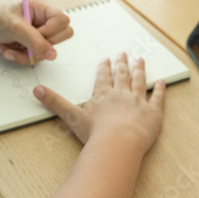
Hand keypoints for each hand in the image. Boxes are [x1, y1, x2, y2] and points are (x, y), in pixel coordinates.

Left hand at [0, 0, 72, 64]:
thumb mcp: (14, 27)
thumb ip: (34, 40)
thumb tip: (52, 54)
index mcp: (42, 9)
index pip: (63, 21)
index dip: (51, 30)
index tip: (36, 33)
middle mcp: (43, 22)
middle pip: (61, 37)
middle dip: (40, 44)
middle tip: (24, 40)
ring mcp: (37, 36)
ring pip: (47, 52)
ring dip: (25, 53)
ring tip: (9, 45)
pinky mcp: (30, 48)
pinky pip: (35, 60)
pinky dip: (19, 58)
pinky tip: (7, 49)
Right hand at [34, 54, 165, 153]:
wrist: (118, 143)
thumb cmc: (95, 133)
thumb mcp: (71, 117)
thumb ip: (55, 102)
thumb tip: (36, 89)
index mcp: (103, 95)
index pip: (103, 78)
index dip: (104, 68)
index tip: (106, 59)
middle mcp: (121, 94)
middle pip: (122, 76)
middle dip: (122, 64)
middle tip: (124, 53)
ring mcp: (138, 102)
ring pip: (140, 82)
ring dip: (140, 70)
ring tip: (140, 60)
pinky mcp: (153, 113)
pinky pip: (158, 98)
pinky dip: (161, 89)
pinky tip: (162, 81)